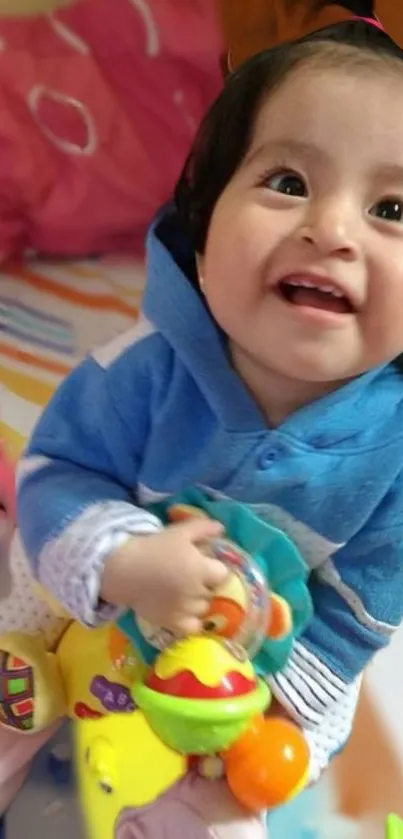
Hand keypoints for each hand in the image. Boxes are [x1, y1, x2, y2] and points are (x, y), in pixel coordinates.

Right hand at [101, 517, 228, 634]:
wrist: (124, 569)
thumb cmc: (154, 548)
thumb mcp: (180, 532)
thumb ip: (203, 528)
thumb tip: (221, 528)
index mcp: (200, 569)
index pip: (222, 574)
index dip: (214, 569)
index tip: (204, 565)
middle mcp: (195, 592)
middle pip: (212, 592)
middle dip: (205, 584)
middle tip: (189, 577)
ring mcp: (184, 609)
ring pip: (203, 609)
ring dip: (197, 601)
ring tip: (183, 593)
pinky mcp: (171, 622)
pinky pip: (191, 627)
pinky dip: (191, 622)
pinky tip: (183, 612)